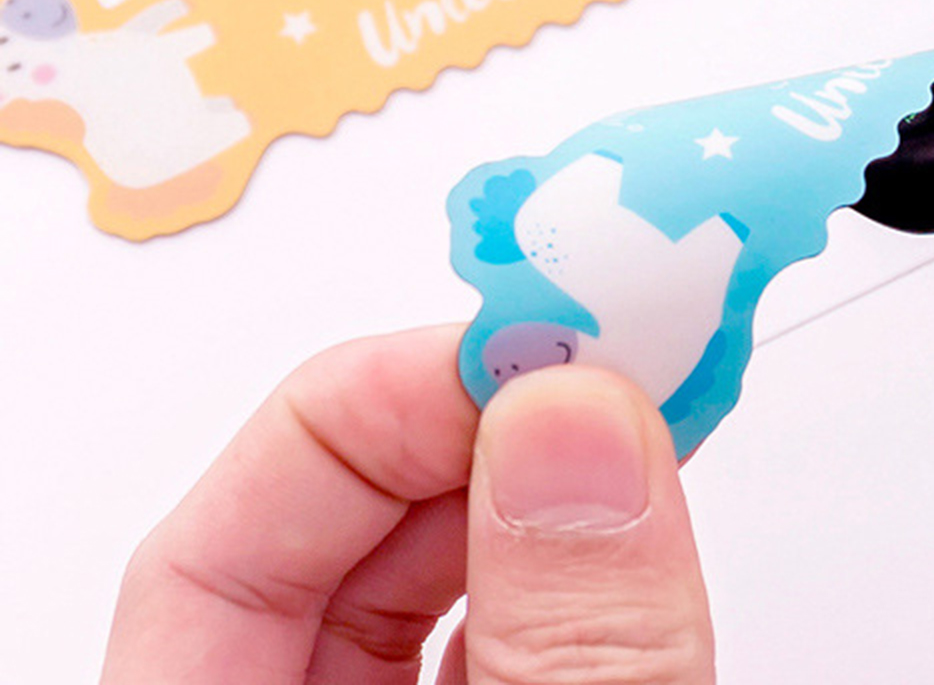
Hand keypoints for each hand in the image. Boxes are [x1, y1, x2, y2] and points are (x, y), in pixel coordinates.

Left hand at [99, 326, 714, 683]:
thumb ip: (565, 650)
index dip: (377, 409)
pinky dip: (575, 575)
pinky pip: (501, 644)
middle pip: (331, 546)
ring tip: (647, 424)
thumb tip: (578, 422)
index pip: (223, 540)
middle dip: (479, 433)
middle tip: (613, 363)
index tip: (536, 347)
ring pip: (426, 590)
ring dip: (541, 491)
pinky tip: (640, 524)